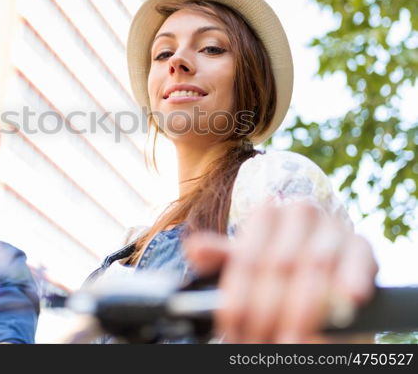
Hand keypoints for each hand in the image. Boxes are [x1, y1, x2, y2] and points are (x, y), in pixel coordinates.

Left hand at [184, 201, 377, 342]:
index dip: (237, 297)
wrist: (323, 275)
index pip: (247, 258)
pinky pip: (358, 261)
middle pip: (277, 264)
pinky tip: (347, 300)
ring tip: (291, 342)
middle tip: (259, 343)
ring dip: (303, 309)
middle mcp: (300, 212)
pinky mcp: (362, 245)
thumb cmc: (278, 271)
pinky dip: (352, 279)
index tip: (231, 328)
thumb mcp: (247, 265)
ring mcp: (332, 226)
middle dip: (267, 310)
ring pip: (314, 265)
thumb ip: (223, 258)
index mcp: (267, 212)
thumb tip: (195, 248)